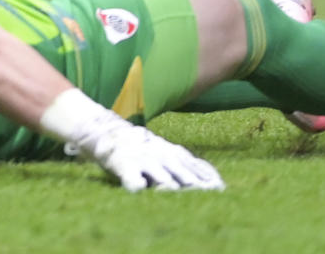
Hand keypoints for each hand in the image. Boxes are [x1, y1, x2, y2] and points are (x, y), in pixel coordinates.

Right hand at [91, 120, 224, 191]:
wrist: (105, 130)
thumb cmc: (141, 147)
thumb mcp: (166, 150)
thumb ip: (187, 164)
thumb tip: (216, 181)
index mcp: (172, 153)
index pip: (195, 167)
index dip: (208, 179)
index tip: (220, 188)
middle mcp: (160, 156)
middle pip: (181, 172)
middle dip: (194, 184)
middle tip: (206, 193)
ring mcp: (142, 160)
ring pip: (159, 175)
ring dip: (168, 184)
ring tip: (175, 191)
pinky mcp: (123, 165)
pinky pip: (131, 177)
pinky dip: (135, 184)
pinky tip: (139, 190)